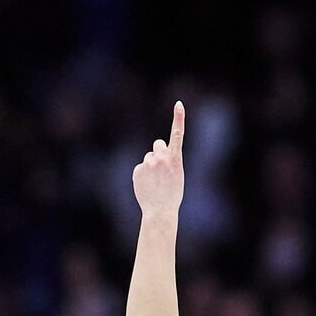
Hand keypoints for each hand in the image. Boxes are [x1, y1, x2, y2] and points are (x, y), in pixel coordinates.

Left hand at [133, 101, 184, 216]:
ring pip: (148, 158)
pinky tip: (147, 186)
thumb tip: (157, 157)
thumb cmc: (172, 195)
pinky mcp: (137, 170)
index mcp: (175, 158)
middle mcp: (161, 157)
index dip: (178, 118)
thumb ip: (169, 161)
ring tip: (155, 182)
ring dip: (150, 166)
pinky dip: (142, 176)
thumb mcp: (177, 175)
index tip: (178, 104)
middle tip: (161, 168)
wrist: (160, 211)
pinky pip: (140, 168)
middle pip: (158, 144)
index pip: (177, 134)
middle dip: (158, 152)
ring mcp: (148, 163)